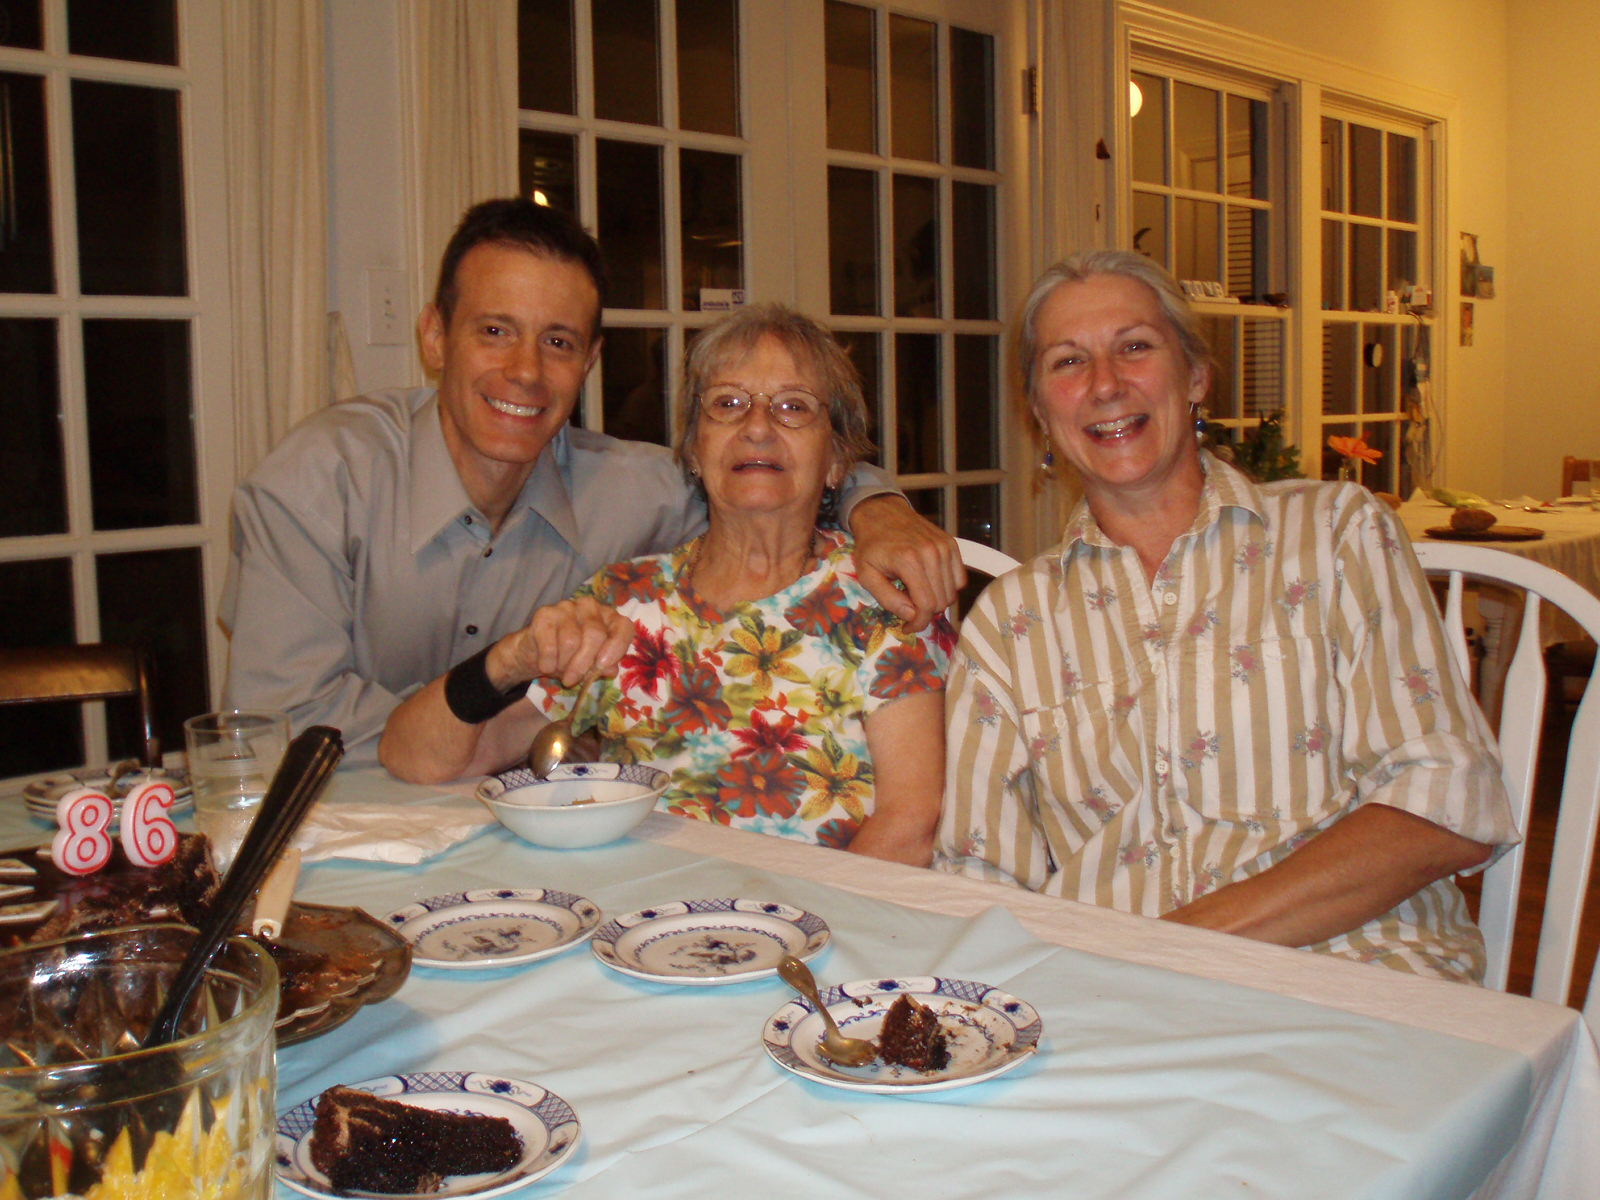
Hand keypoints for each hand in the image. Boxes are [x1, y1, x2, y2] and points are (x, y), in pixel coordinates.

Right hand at [487, 597, 635, 688]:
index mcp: (608, 617)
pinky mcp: (544, 613)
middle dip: (584, 664)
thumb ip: (602, 666)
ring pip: (571, 640)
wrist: (535, 654)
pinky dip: (548, 661)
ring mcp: (567, 607)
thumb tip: (610, 670)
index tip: (603, 667)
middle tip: (572, 680)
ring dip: (564, 664)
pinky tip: (546, 667)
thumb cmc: (570, 658)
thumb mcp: (590, 666)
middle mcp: (590, 607)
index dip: (617, 646)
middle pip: (595, 635)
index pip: (623, 626)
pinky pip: (550, 643)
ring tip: (559, 671)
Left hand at [848, 495, 964, 630]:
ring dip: (935, 601)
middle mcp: (932, 553)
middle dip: (924, 612)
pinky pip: (959, 579)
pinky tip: (929, 583)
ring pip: (952, 593)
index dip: (918, 623)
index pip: (926, 605)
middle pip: (941, 601)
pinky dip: (947, 588)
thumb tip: (911, 615)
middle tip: (908, 608)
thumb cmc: (871, 545)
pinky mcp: (952, 545)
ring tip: (916, 593)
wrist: (881, 512)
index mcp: (909, 561)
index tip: (907, 627)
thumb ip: (888, 598)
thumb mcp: (867, 574)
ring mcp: (945, 547)